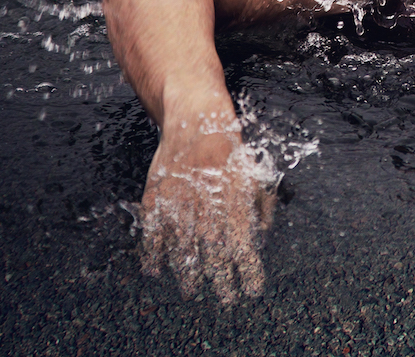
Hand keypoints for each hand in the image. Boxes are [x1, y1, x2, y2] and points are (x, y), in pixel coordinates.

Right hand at [137, 111, 275, 303]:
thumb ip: (261, 204)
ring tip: (193, 291)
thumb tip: (261, 236)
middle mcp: (206, 202)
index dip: (248, 270)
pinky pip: (152, 231)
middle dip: (221, 279)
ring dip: (188, 272)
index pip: (243, 244)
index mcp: (234, 196)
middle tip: (226, 299)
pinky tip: (157, 269)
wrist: (195, 115)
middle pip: (214, 252)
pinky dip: (154, 252)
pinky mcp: (157, 194)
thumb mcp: (254, 171)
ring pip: (183, 247)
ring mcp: (179, 199)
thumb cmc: (230, 146)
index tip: (252, 290)